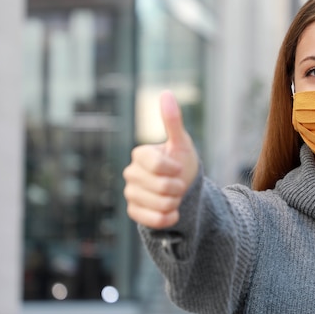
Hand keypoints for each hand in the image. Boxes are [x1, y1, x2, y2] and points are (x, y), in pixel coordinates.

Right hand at [123, 91, 198, 227]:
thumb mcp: (181, 143)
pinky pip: (154, 220)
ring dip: (175, 203)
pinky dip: (169, 218)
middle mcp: (130, 173)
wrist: (184, 191)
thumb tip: (166, 93)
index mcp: (140, 155)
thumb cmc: (182, 163)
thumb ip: (173, 121)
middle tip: (179, 185)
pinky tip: (172, 211)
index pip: (157, 165)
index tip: (179, 168)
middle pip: (161, 187)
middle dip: (178, 188)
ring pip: (159, 205)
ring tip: (174, 196)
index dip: (174, 169)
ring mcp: (130, 194)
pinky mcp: (134, 212)